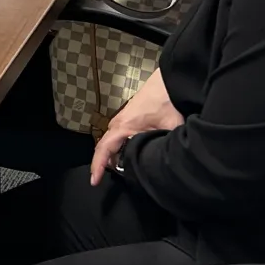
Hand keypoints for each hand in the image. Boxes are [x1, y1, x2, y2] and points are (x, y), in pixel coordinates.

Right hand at [90, 69, 183, 185]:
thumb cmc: (167, 103)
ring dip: (114, 155)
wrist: (169, 83)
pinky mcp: (128, 117)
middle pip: (105, 147)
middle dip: (106, 164)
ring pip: (111, 141)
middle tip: (117, 179)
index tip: (94, 182)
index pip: (104, 149)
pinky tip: (132, 153)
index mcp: (124, 127)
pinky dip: (119, 147)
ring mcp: (121, 119)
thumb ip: (166, 146)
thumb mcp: (170, 128)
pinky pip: (117, 136)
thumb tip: (168, 164)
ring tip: (126, 169)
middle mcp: (117, 123)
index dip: (97, 166)